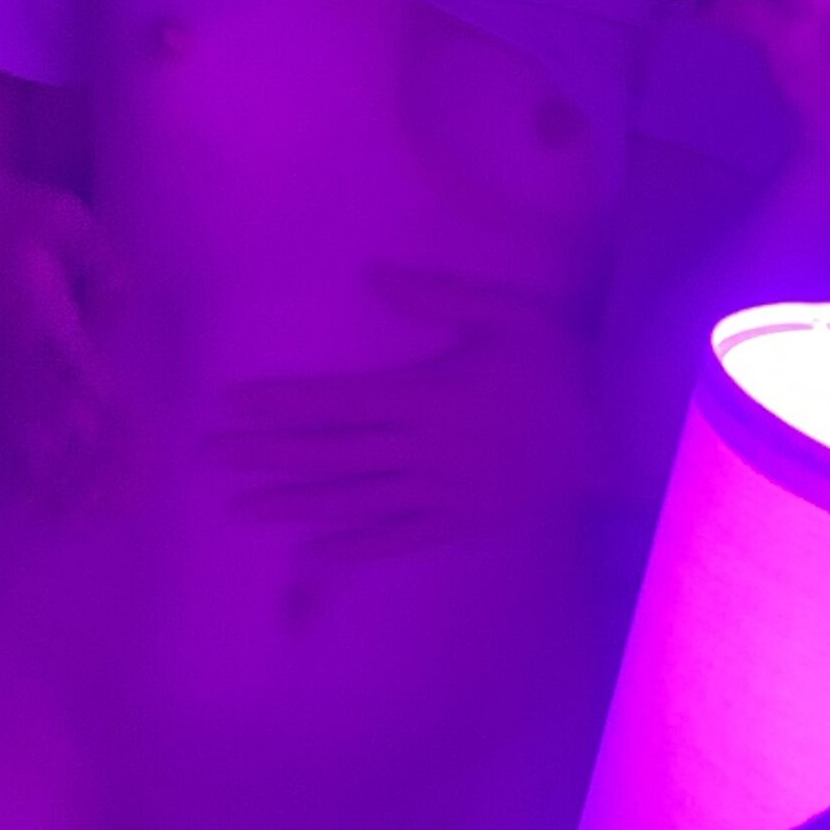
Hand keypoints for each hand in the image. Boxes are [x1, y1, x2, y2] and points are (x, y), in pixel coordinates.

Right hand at [0, 177, 128, 500]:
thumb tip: (126, 290)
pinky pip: (5, 430)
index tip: (131, 442)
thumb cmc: (22, 209)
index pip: (75, 368)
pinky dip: (23, 469)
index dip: (102, 407)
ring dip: (58, 478)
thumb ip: (98, 255)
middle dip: (88, 462)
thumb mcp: (66, 216)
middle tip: (120, 505)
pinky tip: (36, 505)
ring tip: (84, 521)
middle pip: (55, 417)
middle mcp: (16, 350)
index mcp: (35, 312)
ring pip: (29, 434)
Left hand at [205, 265, 599, 561]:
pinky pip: (397, 539)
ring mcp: (440, 494)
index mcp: (427, 396)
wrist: (619, 436)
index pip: (335, 402)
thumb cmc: (564, 365)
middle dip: (266, 454)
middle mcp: (423, 451)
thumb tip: (373, 275)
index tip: (228, 405)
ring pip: (351, 500)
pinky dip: (353, 547)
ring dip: (293, 503)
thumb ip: (443, 296)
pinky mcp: (460, 523)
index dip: (278, 404)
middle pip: (329, 453)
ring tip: (241, 506)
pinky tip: (311, 554)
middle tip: (210, 454)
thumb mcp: (512, 313)